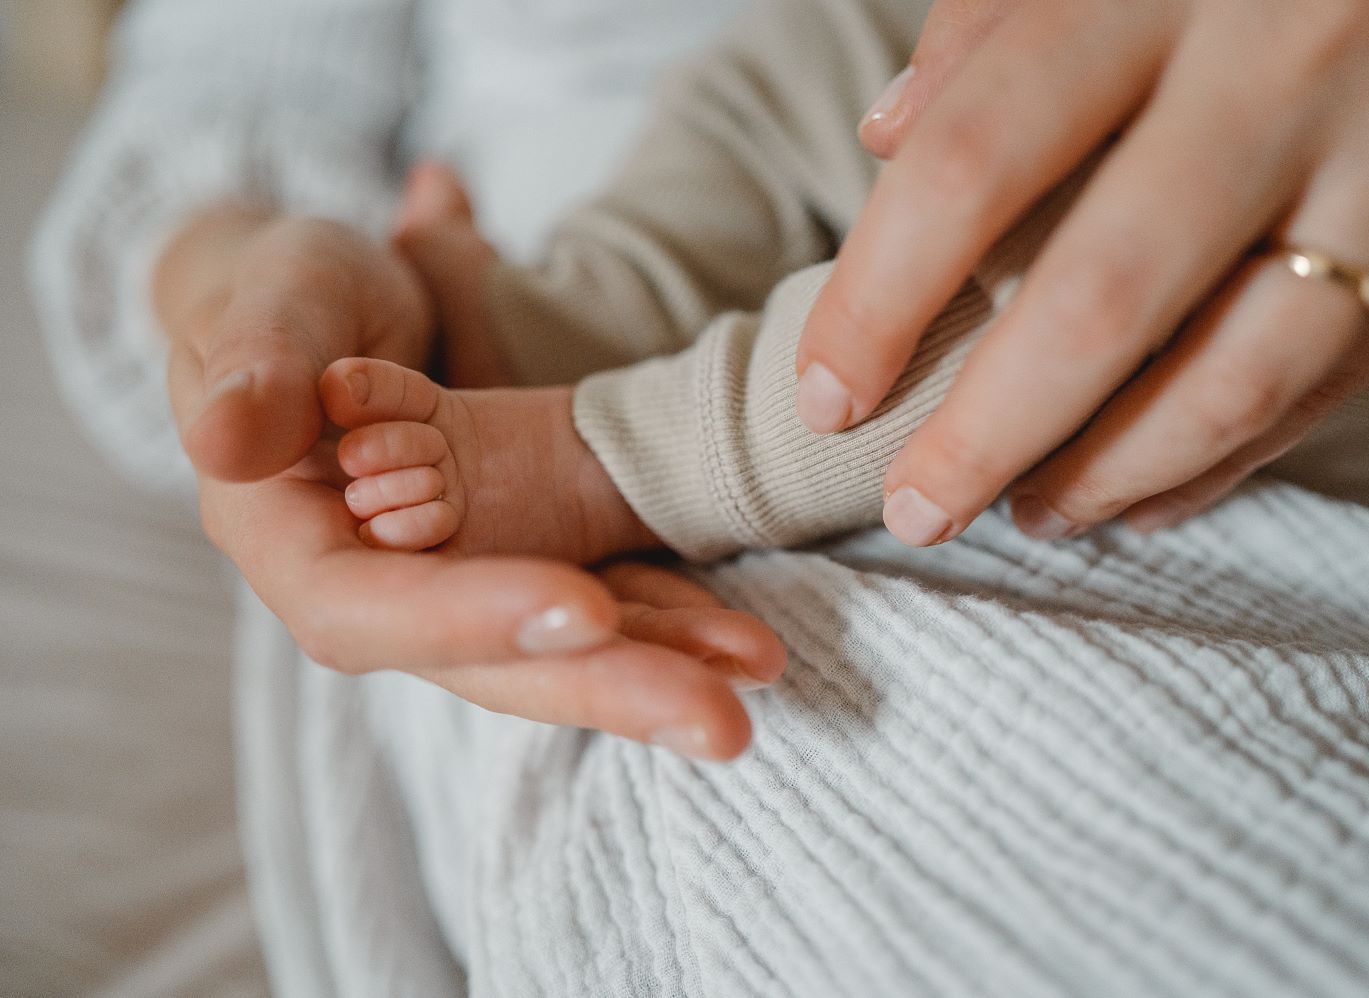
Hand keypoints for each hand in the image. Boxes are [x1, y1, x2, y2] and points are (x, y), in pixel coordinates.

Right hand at [155, 173, 784, 758]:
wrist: (327, 309)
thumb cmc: (281, 298)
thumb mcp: (259, 304)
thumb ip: (248, 363)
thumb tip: (230, 438)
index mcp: (296, 549)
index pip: (369, 612)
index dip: (469, 619)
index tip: (579, 611)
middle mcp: (385, 592)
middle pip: (488, 664)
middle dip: (604, 690)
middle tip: (721, 723)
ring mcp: (465, 583)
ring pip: (559, 647)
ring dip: (662, 664)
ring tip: (759, 670)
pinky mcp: (524, 558)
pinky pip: (602, 595)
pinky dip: (670, 614)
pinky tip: (745, 640)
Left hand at [798, 0, 1368, 542]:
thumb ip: (997, 21)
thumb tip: (888, 138)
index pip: (979, 157)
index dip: (884, 295)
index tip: (830, 393)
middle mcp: (1289, 69)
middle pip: (1104, 299)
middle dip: (988, 433)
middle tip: (915, 507)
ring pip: (1232, 378)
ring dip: (1106, 475)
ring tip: (1025, 513)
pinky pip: (1325, 390)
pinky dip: (1217, 463)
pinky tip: (1140, 494)